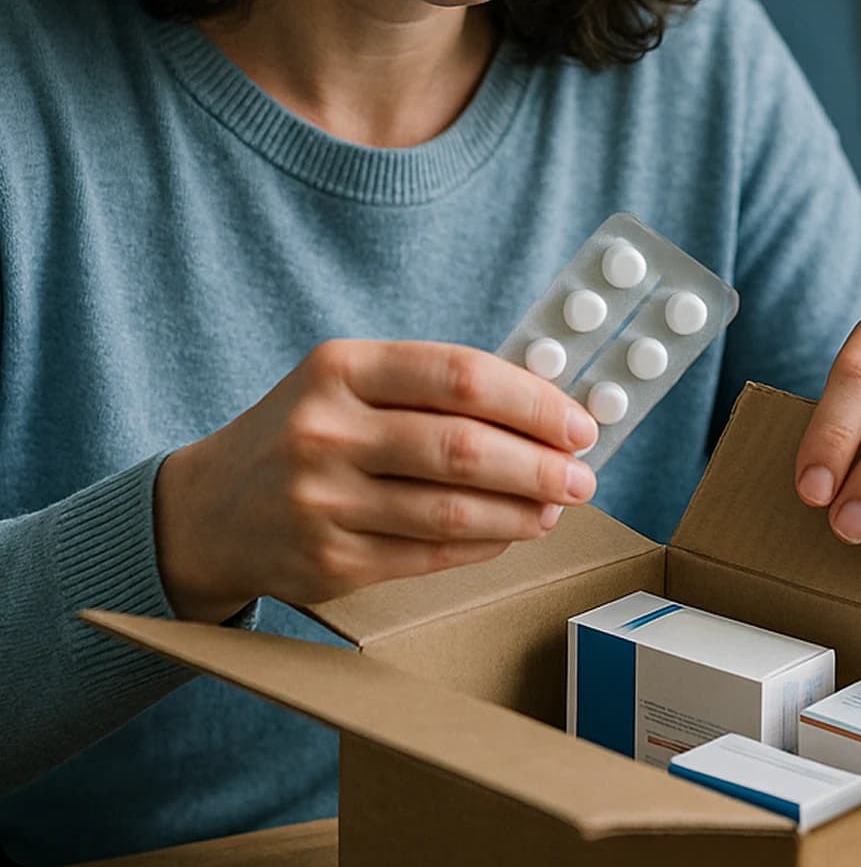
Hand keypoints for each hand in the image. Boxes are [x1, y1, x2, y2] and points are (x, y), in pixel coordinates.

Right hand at [154, 338, 597, 620]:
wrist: (209, 509)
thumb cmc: (304, 432)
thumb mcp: (347, 383)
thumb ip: (430, 387)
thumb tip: (542, 405)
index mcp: (340, 368)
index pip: (458, 375)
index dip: (532, 401)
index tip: (577, 421)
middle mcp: (326, 430)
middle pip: (462, 447)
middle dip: (539, 464)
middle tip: (583, 474)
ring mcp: (323, 500)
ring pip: (452, 509)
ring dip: (522, 511)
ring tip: (555, 506)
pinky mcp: (329, 561)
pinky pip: (429, 554)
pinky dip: (484, 543)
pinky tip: (511, 533)